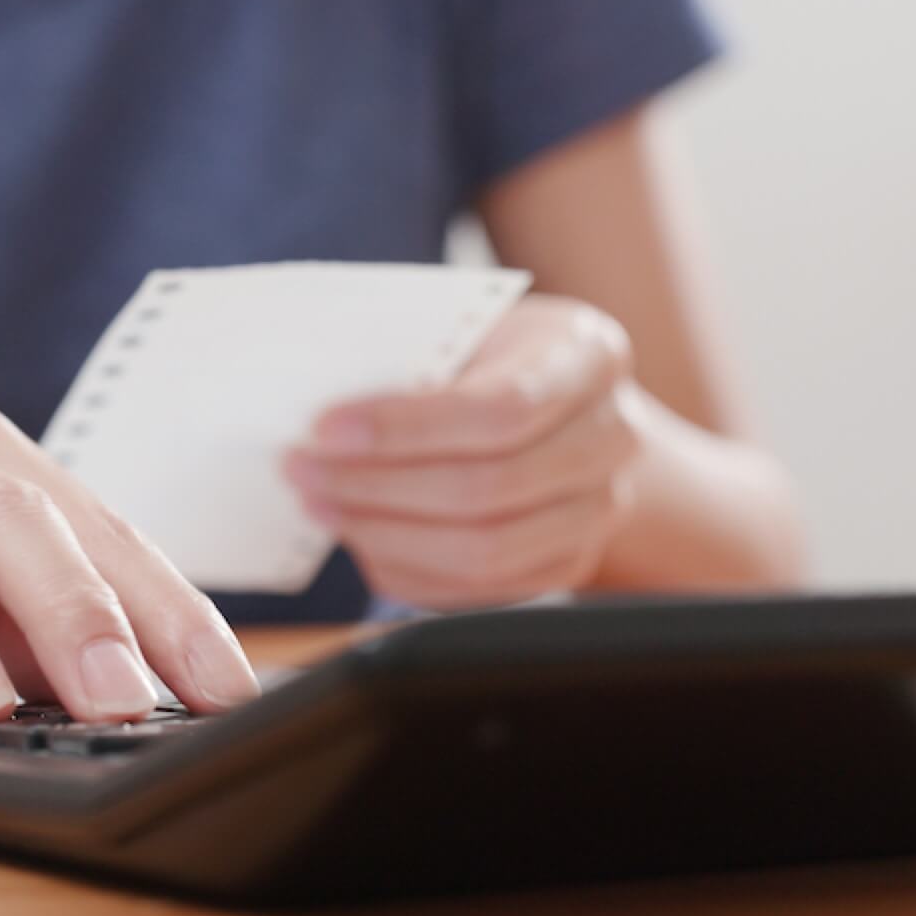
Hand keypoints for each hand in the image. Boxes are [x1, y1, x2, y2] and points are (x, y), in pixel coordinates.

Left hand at [283, 297, 641, 609]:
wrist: (563, 406)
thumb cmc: (496, 352)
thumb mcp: (465, 323)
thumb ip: (412, 352)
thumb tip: (316, 403)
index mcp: (589, 357)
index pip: (501, 409)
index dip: (405, 428)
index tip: (326, 428)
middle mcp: (611, 438)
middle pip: (488, 489)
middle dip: (377, 486)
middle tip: (303, 470)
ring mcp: (596, 512)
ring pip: (483, 553)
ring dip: (383, 534)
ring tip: (319, 503)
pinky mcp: (566, 565)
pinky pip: (476, 592)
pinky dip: (405, 570)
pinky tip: (357, 534)